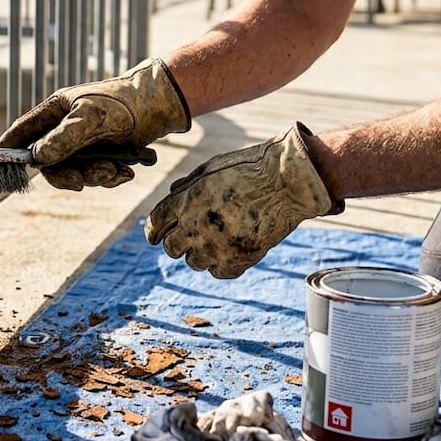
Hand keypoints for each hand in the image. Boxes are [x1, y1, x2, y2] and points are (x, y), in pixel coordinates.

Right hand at [0, 58, 189, 189]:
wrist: (158, 106)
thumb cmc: (122, 102)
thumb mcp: (91, 117)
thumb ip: (64, 138)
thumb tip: (37, 159)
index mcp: (54, 112)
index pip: (22, 133)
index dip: (7, 150)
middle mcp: (64, 130)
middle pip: (49, 164)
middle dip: (67, 176)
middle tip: (80, 183)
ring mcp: (82, 145)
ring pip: (75, 174)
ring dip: (95, 177)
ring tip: (117, 170)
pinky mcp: (100, 156)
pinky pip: (96, 177)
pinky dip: (110, 177)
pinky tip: (126, 171)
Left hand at [144, 123, 341, 278]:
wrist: (287, 181)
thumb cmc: (249, 169)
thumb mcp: (209, 168)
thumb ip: (185, 186)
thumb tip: (170, 198)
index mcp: (185, 201)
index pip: (154, 224)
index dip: (153, 231)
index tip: (156, 235)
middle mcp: (195, 227)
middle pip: (171, 248)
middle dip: (176, 242)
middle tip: (188, 236)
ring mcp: (217, 246)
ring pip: (194, 262)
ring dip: (199, 253)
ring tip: (215, 239)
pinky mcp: (239, 260)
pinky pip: (218, 272)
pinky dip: (221, 263)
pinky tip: (229, 249)